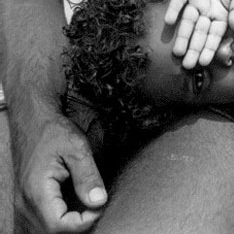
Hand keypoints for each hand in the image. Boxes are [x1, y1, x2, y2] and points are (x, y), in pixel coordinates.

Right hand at [14, 115, 105, 232]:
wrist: (32, 123)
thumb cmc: (54, 132)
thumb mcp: (77, 147)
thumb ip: (88, 176)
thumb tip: (99, 201)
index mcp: (37, 192)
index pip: (59, 226)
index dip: (84, 222)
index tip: (99, 204)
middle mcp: (25, 204)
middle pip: (52, 232)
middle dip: (78, 224)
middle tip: (95, 204)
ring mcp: (23, 206)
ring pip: (45, 231)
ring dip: (68, 224)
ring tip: (86, 206)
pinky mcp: (27, 204)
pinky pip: (41, 223)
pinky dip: (59, 221)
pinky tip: (73, 208)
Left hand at [164, 0, 233, 67]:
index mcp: (219, 16)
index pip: (214, 35)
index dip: (209, 48)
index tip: (204, 62)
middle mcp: (205, 13)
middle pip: (198, 33)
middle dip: (193, 49)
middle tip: (187, 65)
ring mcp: (194, 2)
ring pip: (187, 22)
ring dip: (182, 36)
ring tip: (177, 51)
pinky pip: (178, 2)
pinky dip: (174, 10)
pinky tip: (170, 22)